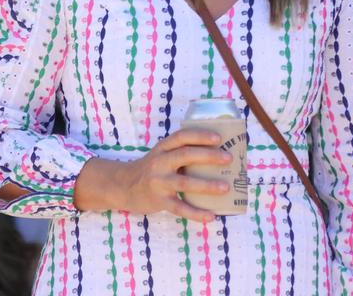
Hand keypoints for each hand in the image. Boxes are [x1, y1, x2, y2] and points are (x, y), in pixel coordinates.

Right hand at [76, 128, 231, 220]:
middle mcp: (159, 162)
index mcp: (163, 148)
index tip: (218, 137)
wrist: (123, 186)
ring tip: (226, 188)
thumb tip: (220, 155)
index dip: (200, 136)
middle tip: (228, 159)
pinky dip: (196, 213)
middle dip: (208, 156)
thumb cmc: (152, 169)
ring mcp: (158, 182)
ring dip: (207, 185)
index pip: (182, 137)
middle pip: (185, 155)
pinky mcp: (158, 201)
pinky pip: (180, 208)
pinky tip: (211, 216)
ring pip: (185, 183)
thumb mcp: (163, 155)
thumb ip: (183, 153)